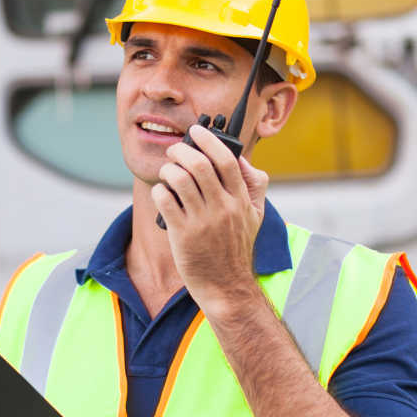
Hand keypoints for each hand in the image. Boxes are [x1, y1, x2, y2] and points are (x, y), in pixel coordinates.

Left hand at [151, 125, 269, 309]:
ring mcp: (202, 222)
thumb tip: (243, 159)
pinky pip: (165, 201)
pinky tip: (161, 192)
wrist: (227, 285)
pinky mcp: (182, 235)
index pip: (226, 160)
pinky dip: (160, 190)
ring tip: (167, 171)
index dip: (209, 140)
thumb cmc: (237, 248)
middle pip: (199, 165)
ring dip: (168, 169)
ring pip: (179, 180)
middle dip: (181, 151)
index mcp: (241, 200)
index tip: (197, 131)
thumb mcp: (256, 216)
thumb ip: (255, 186)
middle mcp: (223, 208)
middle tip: (174, 151)